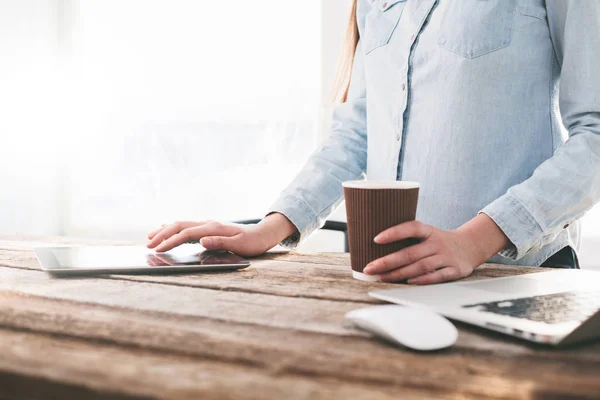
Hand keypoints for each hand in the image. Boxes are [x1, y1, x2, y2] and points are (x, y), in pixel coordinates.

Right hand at [146, 213, 296, 255]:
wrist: (261, 234)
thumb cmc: (251, 242)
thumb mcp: (239, 245)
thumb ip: (220, 242)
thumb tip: (201, 240)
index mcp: (214, 227)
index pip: (186, 233)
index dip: (171, 241)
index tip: (158, 249)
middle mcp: (208, 223)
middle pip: (179, 225)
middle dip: (162, 234)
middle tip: (148, 245)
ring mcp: (207, 224)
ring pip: (181, 224)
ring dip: (165, 230)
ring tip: (150, 237)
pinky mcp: (208, 228)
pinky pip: (186, 226)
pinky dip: (173, 228)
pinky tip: (166, 230)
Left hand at [363, 214, 508, 284]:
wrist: (471, 246)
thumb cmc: (438, 242)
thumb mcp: (428, 234)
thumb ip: (409, 239)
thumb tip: (376, 248)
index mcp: (429, 231)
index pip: (411, 228)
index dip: (394, 233)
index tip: (375, 239)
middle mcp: (438, 242)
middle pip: (410, 253)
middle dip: (387, 261)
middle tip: (369, 267)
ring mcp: (447, 257)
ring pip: (420, 266)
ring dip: (399, 273)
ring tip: (382, 277)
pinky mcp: (455, 270)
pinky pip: (437, 276)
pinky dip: (422, 280)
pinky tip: (408, 282)